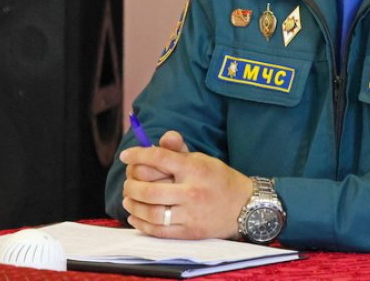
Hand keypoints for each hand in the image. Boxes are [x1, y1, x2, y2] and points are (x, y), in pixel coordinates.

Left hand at [120, 130, 252, 239]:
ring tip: (128, 199)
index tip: (125, 155)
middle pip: (150, 189)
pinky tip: (135, 217)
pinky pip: (158, 230)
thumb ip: (179, 150)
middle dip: (131, 185)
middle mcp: (192, 191)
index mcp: (195, 169)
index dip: (138, 155)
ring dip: (134, 205)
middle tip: (127, 183)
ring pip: (151, 212)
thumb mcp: (203, 160)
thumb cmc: (219, 179)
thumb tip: (164, 137)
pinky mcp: (189, 232)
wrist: (244, 206)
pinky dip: (142, 224)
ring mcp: (190, 214)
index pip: (159, 157)